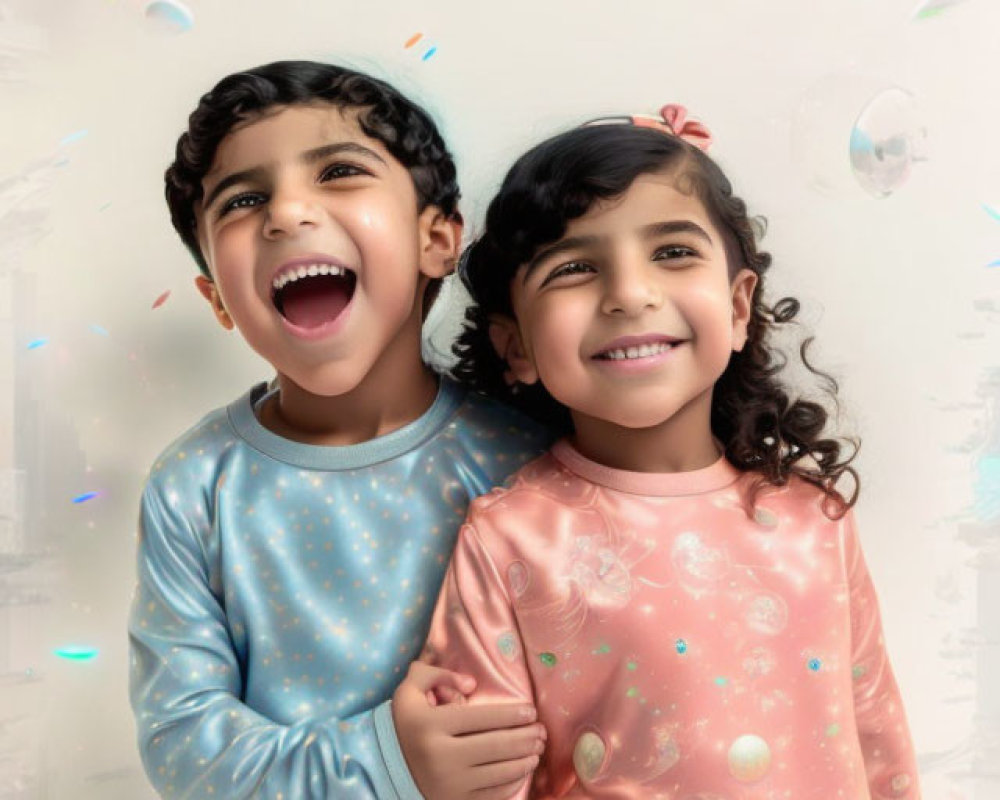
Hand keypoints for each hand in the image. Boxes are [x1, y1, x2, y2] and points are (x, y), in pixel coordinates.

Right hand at [393, 662, 545, 799]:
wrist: (382, 768)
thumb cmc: (403, 723)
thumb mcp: (410, 689)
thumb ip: (438, 674)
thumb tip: (472, 685)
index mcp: (431, 725)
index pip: (481, 718)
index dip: (511, 714)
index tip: (531, 711)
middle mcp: (441, 756)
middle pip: (496, 746)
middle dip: (526, 738)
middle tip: (542, 732)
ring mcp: (449, 784)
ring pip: (499, 773)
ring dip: (524, 761)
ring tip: (537, 750)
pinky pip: (492, 795)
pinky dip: (512, 783)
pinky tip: (522, 770)